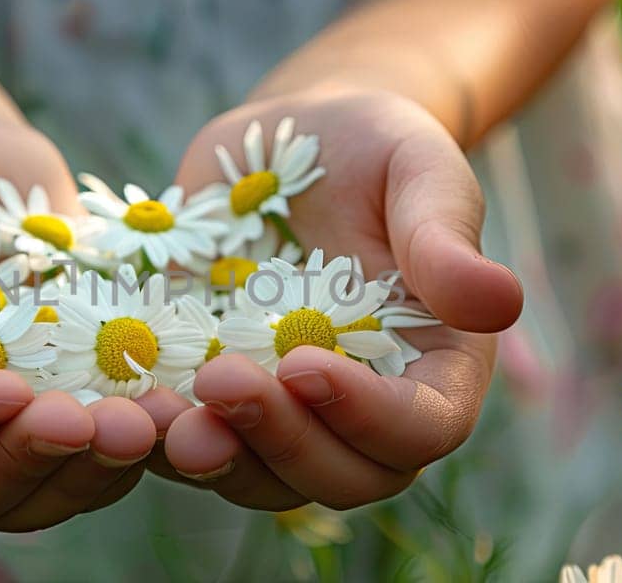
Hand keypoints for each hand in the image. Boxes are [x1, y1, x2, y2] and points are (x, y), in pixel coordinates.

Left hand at [146, 87, 523, 509]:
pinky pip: (192, 446)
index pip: (423, 427)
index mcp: (435, 364)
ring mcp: (287, 415)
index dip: (369, 416)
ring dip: (214, 457)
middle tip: (221, 378)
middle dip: (281, 441)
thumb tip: (501, 304)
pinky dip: (158, 438)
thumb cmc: (372, 147)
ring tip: (161, 412)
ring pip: (262, 480)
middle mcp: (366, 410)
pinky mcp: (215, 401)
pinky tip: (120, 403)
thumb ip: (446, 234)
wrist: (290, 140)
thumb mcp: (417, 166)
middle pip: (340, 476)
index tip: (306, 364)